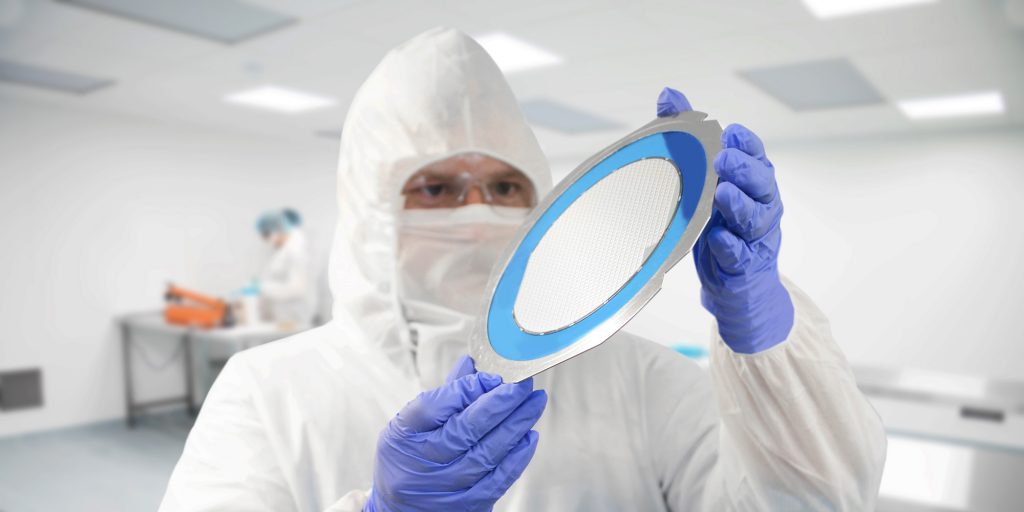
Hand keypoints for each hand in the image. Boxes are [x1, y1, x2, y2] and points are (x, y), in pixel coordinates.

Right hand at [365, 356, 545, 511]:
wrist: (400, 510)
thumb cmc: (407, 460)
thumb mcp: (410, 425)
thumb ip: (444, 396)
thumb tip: (473, 365)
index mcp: (405, 436)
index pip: (433, 407)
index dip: (465, 389)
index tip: (492, 376)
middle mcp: (422, 462)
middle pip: (465, 429)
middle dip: (500, 403)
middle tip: (522, 385)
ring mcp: (444, 486)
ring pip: (487, 453)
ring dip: (516, 425)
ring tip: (534, 403)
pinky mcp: (466, 505)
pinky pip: (497, 480)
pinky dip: (517, 457)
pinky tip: (529, 436)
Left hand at [657, 87, 793, 353]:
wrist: (738, 284)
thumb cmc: (722, 224)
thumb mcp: (704, 179)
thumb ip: (689, 137)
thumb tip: (669, 95)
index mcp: (753, 182)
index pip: (757, 156)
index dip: (748, 144)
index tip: (732, 132)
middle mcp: (761, 206)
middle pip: (762, 184)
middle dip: (744, 169)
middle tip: (723, 158)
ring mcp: (756, 237)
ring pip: (755, 218)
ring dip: (739, 205)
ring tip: (723, 193)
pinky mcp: (745, 266)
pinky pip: (740, 254)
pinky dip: (730, 246)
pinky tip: (718, 237)